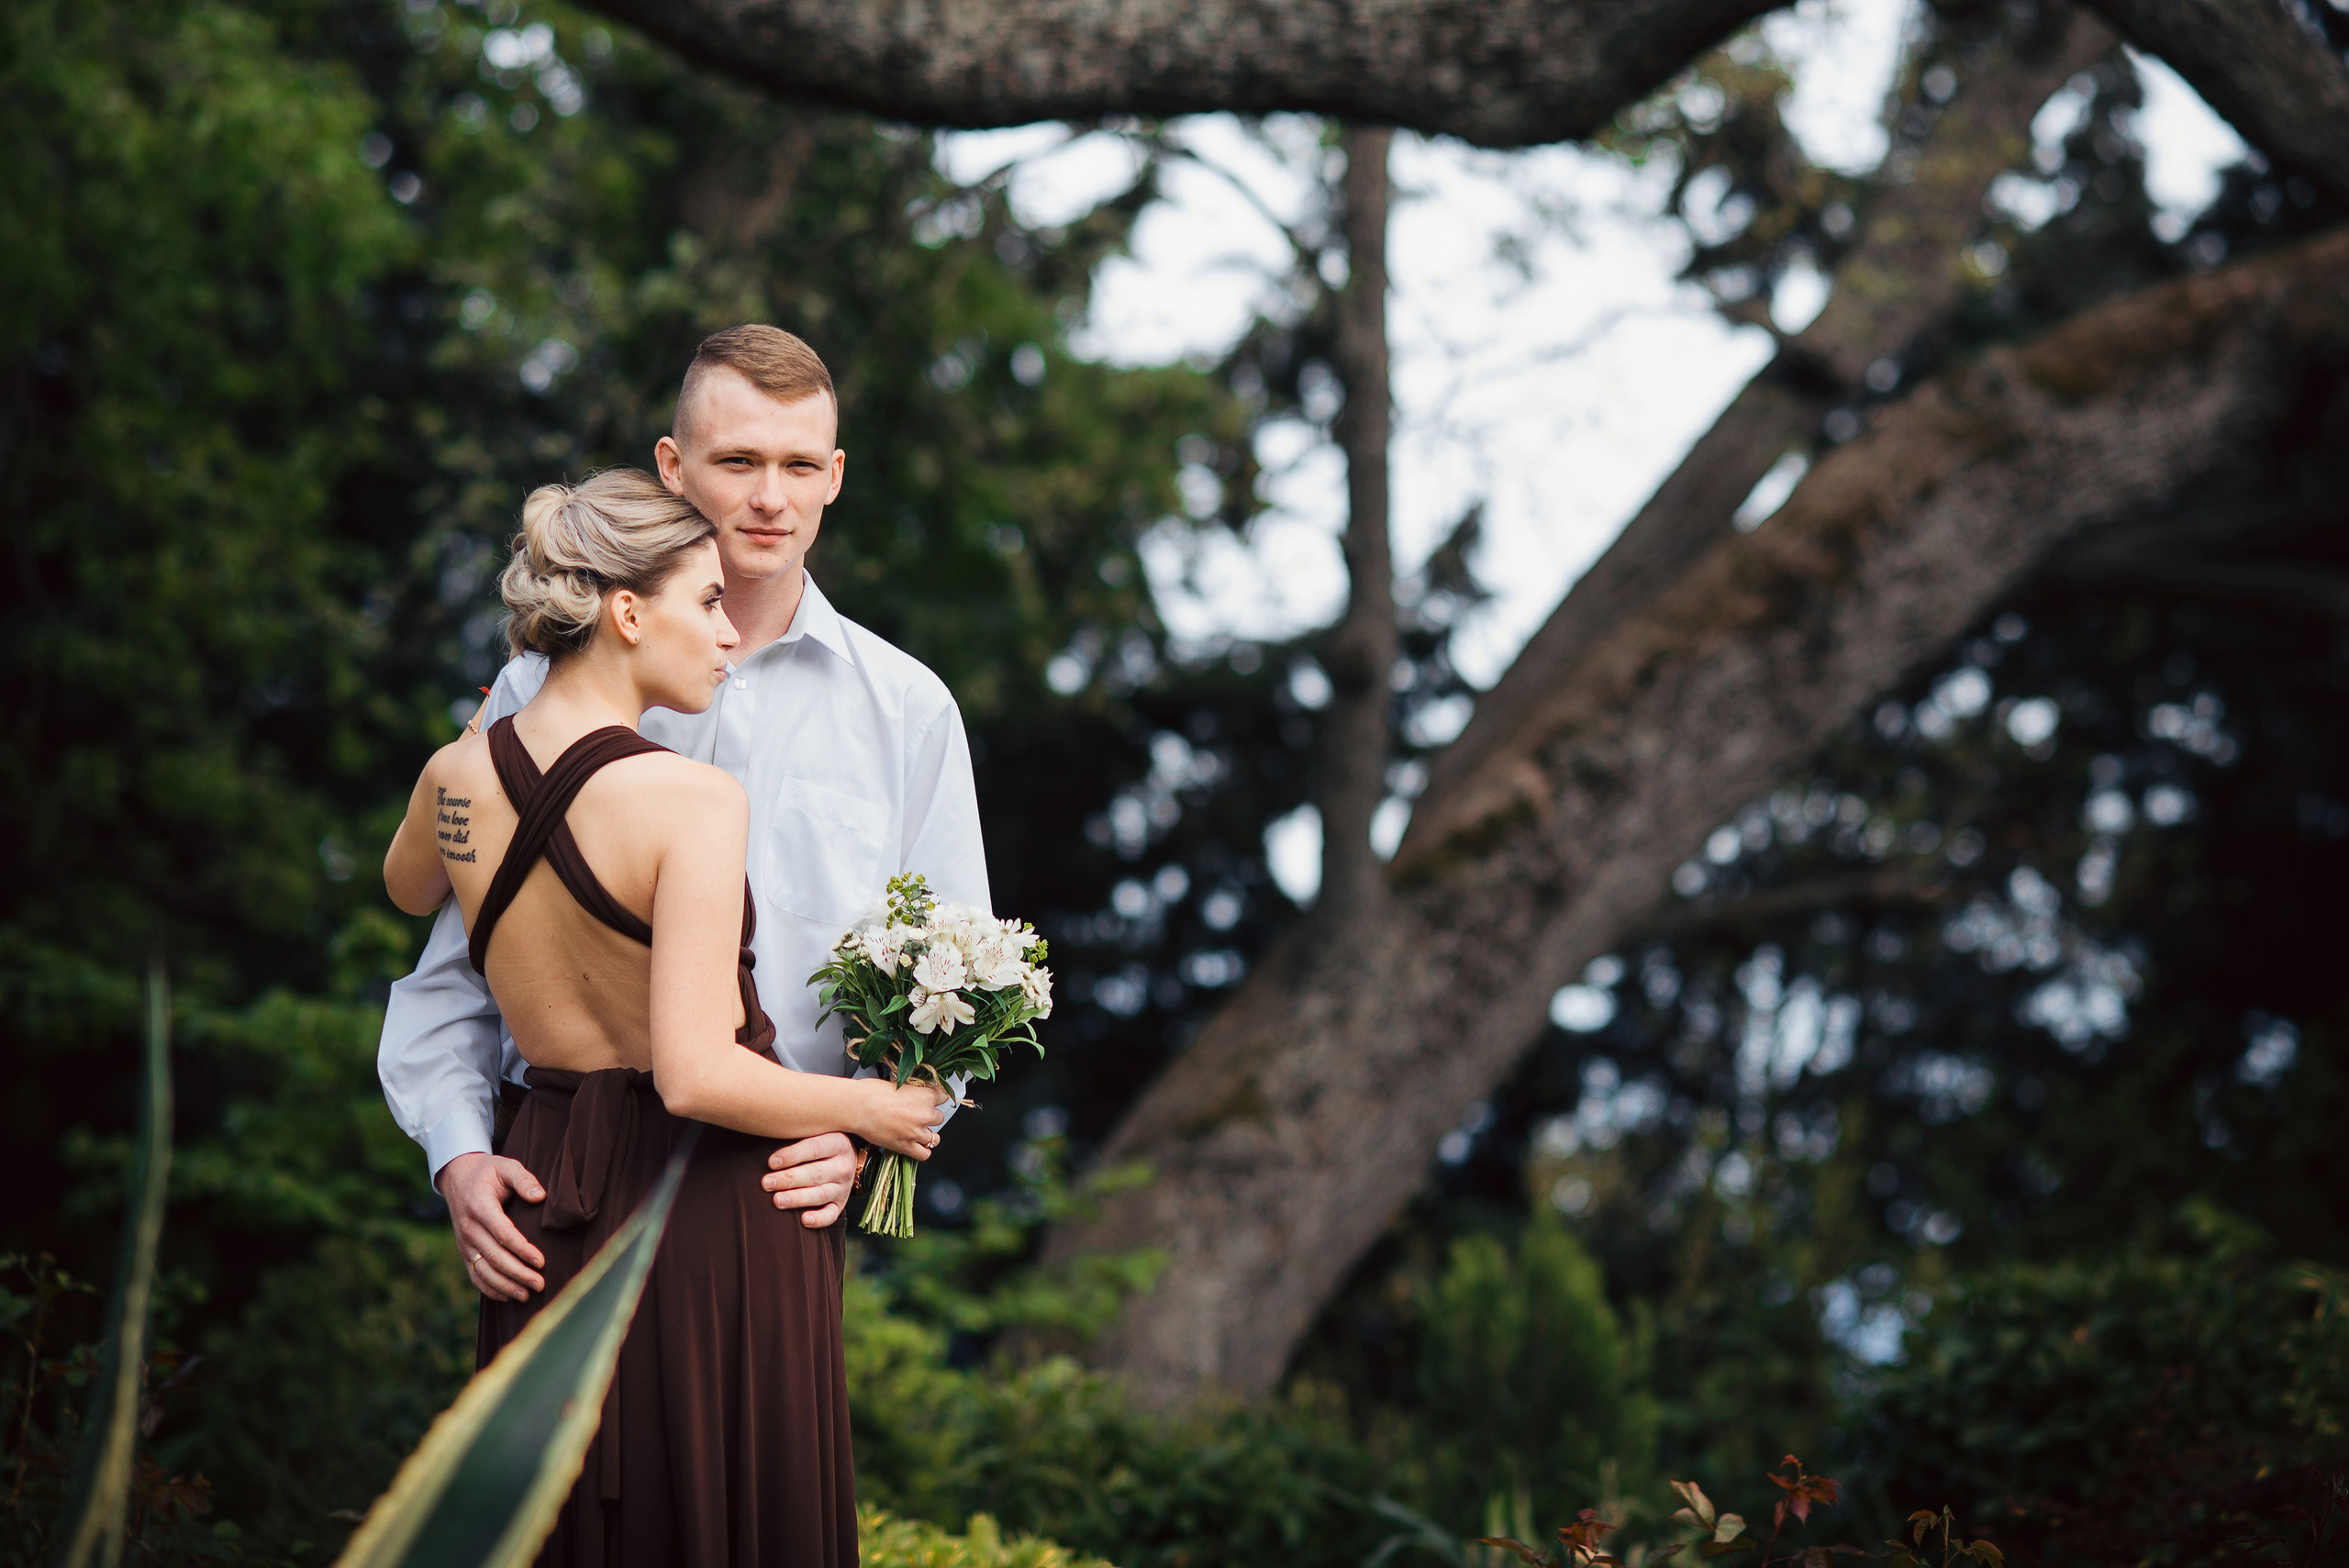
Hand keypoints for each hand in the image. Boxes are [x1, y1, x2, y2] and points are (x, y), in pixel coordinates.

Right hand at [439, 1151, 545, 1302]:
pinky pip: (474, 1275)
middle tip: (541, 1284)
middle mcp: (469, 1228)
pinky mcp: (464, 1251)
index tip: (541, 1261)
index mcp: (480, 1207)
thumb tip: (540, 1196)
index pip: (503, 1233)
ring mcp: (464, 1243)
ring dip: (505, 1286)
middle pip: (495, 1257)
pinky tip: (508, 1297)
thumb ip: (523, 1179)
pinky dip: (489, 1289)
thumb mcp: (506, 1167)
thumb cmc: (488, 1172)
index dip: (522, 1250)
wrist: (458, 1177)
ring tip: (527, 1296)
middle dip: (518, 1274)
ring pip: (484, 1271)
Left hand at [761, 1131, 858, 1228]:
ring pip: (820, 1194)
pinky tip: (804, 1220)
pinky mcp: (840, 1203)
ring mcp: (843, 1187)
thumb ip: (797, 1136)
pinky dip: (819, 1219)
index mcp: (837, 1143)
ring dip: (798, 1198)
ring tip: (777, 1200)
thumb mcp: (816, 1132)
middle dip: (789, 1179)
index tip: (771, 1162)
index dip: (792, 1156)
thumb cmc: (819, 1144)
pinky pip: (831, 1214)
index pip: (814, 1149)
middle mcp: (843, 1166)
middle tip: (767, 1183)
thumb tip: (768, 1136)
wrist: (845, 1158)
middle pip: (814, 1174)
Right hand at [860, 1078, 948, 1160]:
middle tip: (916, 1114)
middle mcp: (925, 1114)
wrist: (857, 1107)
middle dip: (929, 1116)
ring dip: (927, 1134)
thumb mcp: (898, 1084)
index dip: (936, 1098)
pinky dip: (922, 1151)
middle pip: (939, 1117)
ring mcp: (917, 1132)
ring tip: (916, 1131)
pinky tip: (915, 1145)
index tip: (931, 1099)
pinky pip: (924, 1154)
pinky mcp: (906, 1146)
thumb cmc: (871, 1092)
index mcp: (925, 1096)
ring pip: (935, 1138)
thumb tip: (914, 1094)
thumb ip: (912, 1091)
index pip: (943, 1096)